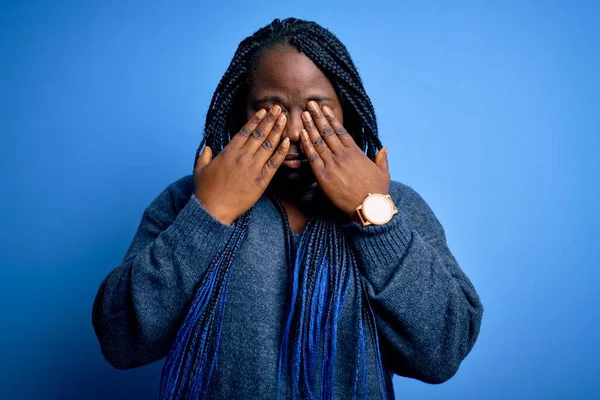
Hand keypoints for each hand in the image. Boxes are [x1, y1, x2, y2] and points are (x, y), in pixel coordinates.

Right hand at [194, 105, 289, 224]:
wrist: (213, 209)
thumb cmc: (206, 191)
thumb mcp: (200, 170)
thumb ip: (204, 156)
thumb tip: (207, 148)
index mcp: (228, 151)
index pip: (245, 131)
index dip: (255, 120)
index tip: (263, 111)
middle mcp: (242, 156)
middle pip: (260, 134)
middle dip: (270, 119)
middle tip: (279, 109)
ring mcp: (253, 167)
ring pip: (269, 145)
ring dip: (278, 130)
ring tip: (285, 119)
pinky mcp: (261, 180)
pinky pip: (274, 163)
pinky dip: (282, 151)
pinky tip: (288, 141)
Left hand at [299, 101, 389, 214]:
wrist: (369, 208)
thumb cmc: (377, 192)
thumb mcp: (383, 173)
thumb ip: (382, 159)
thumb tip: (384, 149)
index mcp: (356, 152)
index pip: (341, 131)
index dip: (332, 119)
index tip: (325, 109)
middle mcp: (343, 155)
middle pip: (327, 132)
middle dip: (318, 117)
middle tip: (310, 104)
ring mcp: (333, 164)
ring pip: (319, 141)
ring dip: (310, 127)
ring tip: (303, 114)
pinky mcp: (324, 176)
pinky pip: (313, 157)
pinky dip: (306, 145)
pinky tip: (301, 135)